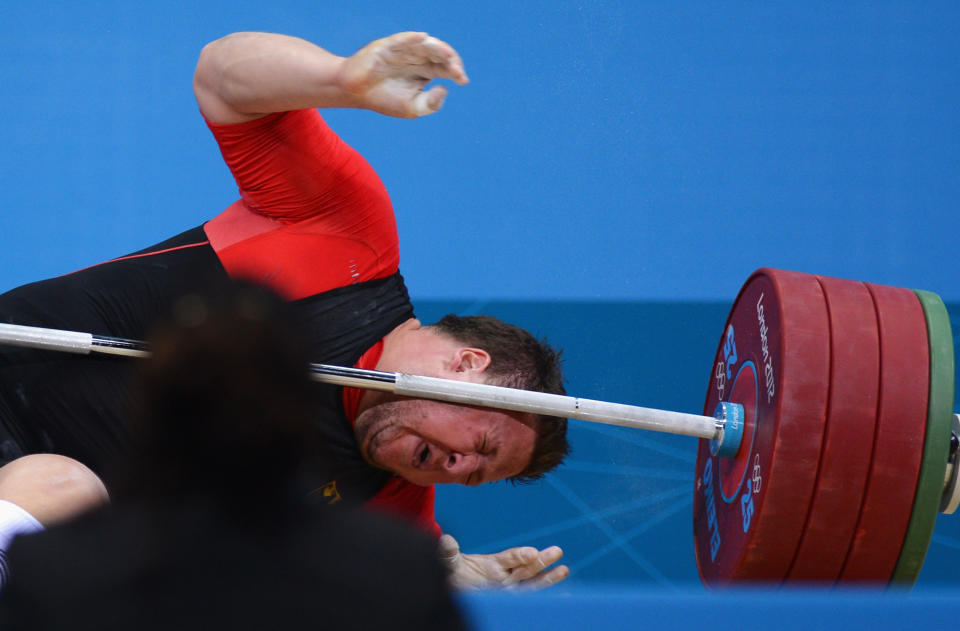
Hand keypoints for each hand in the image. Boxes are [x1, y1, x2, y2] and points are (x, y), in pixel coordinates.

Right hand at [338, 32, 468, 118]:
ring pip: (425, 45)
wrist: (356, 93)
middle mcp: (418, 58)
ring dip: (437, 48)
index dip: (456, 71)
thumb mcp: (412, 108)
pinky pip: (402, 40)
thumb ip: (431, 103)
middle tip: (457, 71)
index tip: (463, 80)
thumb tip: (445, 88)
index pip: (446, 67)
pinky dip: (413, 38)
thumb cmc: (385, 99)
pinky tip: (424, 39)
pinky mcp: (388, 46)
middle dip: (451, 60)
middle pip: (439, 54)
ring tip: (447, 55)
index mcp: (426, 71)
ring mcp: (404, 50)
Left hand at [438, 534, 569, 590]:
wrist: (455, 588)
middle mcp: (506, 574)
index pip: (510, 558)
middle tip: (557, 551)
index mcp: (494, 562)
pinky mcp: (509, 601)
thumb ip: (449, 553)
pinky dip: (545, 598)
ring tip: (564, 570)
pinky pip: (528, 600)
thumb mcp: (450, 563)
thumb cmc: (455, 572)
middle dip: (542, 561)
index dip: (520, 555)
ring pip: (532, 583)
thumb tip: (444, 540)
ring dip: (548, 578)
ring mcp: (509, 589)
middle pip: (526, 567)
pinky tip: (562, 597)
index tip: (532, 552)